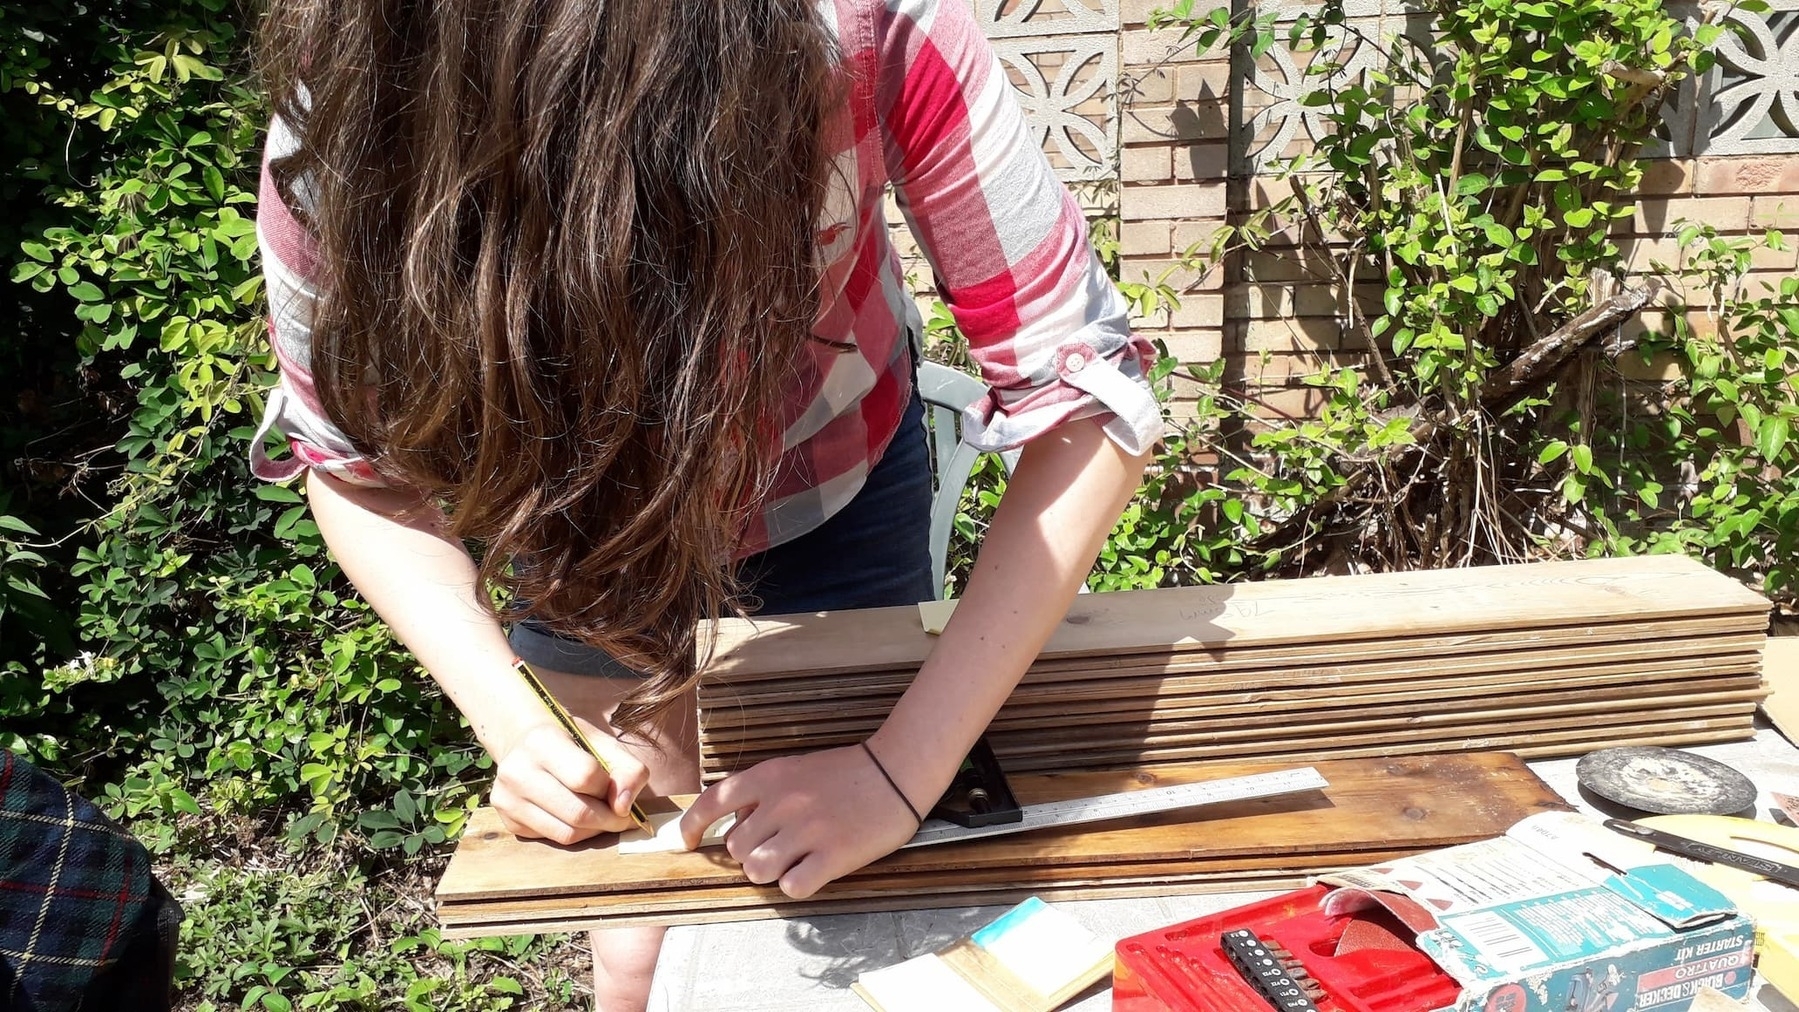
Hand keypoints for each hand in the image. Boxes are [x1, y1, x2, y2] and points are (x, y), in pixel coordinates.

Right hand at [490, 719, 649, 844]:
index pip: (585, 777)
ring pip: (565, 833)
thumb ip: (628, 770)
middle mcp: (517, 771)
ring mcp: (507, 799)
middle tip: (621, 817)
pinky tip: (578, 819)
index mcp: (542, 741)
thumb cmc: (570, 742)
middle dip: (608, 820)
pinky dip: (574, 834)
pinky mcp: (507, 821)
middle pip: (577, 813)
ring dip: (594, 831)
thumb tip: (624, 808)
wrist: (523, 742)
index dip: (608, 787)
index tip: (615, 788)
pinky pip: (552, 839)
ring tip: (602, 818)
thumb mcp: (603, 743)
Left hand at [678, 744, 923, 898]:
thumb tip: (736, 829)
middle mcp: (783, 803)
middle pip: (737, 848)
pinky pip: (792, 887)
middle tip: (776, 847)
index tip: (686, 843)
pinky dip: (797, 885)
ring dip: (771, 872)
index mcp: (770, 777)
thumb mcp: (795, 769)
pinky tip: (813, 871)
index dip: (691, 826)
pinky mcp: (834, 856)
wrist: (896, 771)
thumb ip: (763, 795)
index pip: (713, 802)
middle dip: (749, 854)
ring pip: (758, 871)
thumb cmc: (846, 772)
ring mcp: (808, 831)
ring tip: (793, 861)